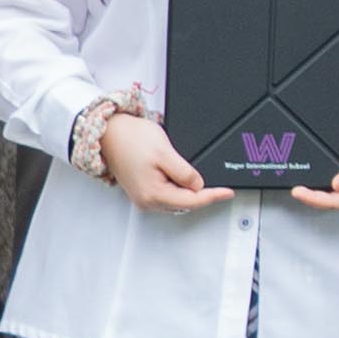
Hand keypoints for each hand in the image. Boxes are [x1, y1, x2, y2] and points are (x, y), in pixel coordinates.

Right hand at [92, 109, 221, 213]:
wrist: (109, 133)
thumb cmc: (131, 139)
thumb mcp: (165, 153)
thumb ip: (184, 172)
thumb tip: (198, 185)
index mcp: (153, 194)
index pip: (192, 201)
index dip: (213, 196)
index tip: (229, 193)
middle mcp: (147, 200)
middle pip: (185, 204)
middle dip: (204, 196)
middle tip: (222, 189)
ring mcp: (143, 197)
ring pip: (177, 201)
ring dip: (191, 194)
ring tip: (204, 182)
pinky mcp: (142, 190)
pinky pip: (167, 195)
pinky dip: (180, 190)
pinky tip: (185, 180)